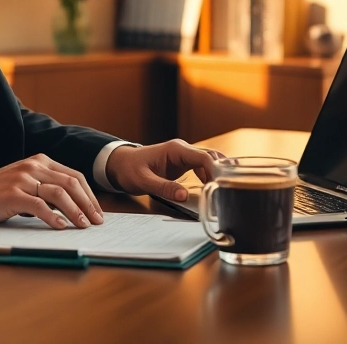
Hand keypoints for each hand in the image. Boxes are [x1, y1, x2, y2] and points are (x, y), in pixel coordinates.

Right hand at [0, 153, 103, 229]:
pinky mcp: (12, 194)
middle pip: (71, 183)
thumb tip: (71, 208)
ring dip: (76, 211)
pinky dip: (53, 217)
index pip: (74, 176)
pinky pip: (39, 205)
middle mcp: (33, 166)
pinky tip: (61, 227)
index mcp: (39, 161)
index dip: (89, 194)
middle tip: (97, 221)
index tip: (97, 211)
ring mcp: (23, 179)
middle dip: (88, 203)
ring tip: (83, 225)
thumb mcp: (23, 184)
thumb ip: (44, 189)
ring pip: (59, 193)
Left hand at [106, 139, 224, 201]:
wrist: (119, 164)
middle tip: (228, 190)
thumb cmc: (129, 170)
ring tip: (223, 191)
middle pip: (211, 157)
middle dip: (221, 172)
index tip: (221, 186)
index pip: (204, 157)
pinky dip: (210, 175)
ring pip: (209, 161)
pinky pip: (202, 166)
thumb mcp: (144, 181)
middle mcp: (183, 150)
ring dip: (216, 174)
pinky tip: (213, 187)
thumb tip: (185, 196)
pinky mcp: (183, 163)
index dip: (215, 170)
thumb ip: (164, 188)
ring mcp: (184, 156)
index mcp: (176, 150)